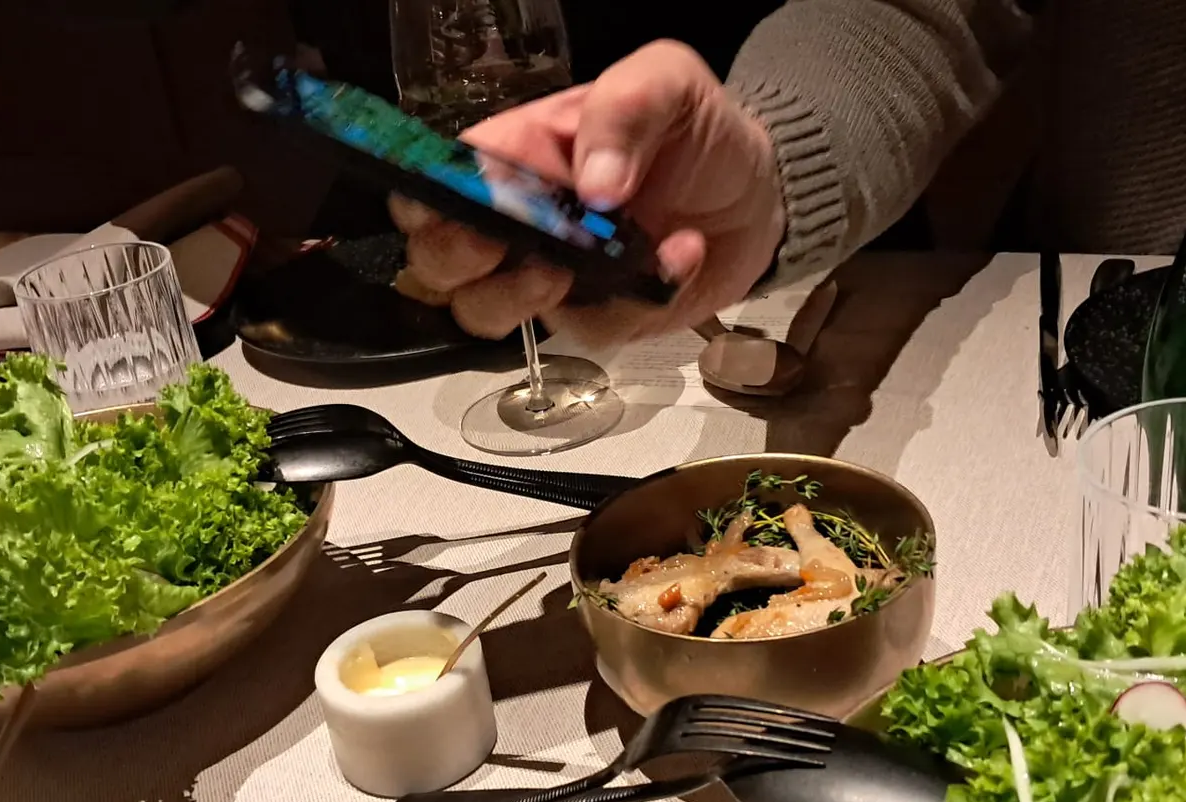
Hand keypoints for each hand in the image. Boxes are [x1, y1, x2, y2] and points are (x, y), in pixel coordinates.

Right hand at [392, 41, 784, 347]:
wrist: (758, 191)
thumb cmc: (693, 130)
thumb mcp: (666, 83)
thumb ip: (624, 108)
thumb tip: (593, 184)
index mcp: (512, 155)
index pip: (433, 181)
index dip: (427, 201)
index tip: (462, 206)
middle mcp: (515, 221)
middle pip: (435, 261)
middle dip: (458, 259)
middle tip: (513, 240)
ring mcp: (550, 277)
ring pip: (486, 313)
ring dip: (523, 296)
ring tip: (584, 263)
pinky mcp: (597, 319)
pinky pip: (588, 333)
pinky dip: (635, 301)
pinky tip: (681, 252)